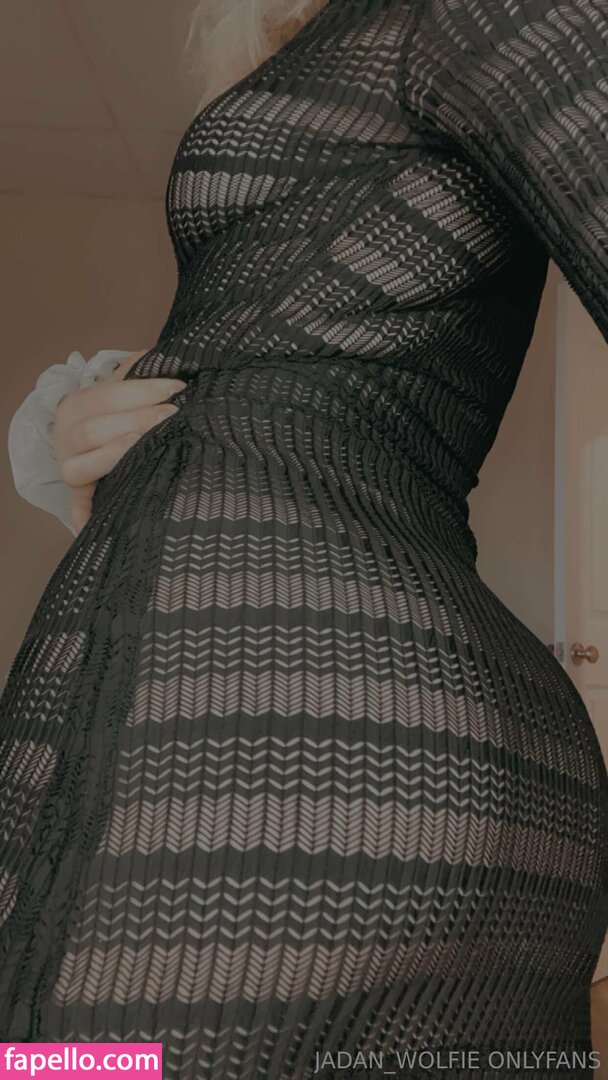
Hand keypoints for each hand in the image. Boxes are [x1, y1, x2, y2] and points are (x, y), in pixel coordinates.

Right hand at [52, 350, 185, 533]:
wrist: (84, 440)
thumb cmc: (115, 414)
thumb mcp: (122, 388)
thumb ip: (140, 372)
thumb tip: (171, 356)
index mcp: (77, 406)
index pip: (108, 395)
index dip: (143, 390)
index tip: (177, 388)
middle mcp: (66, 437)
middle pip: (96, 429)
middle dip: (138, 421)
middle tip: (175, 415)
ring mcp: (70, 467)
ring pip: (84, 465)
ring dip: (119, 454)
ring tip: (155, 444)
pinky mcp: (78, 495)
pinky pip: (79, 507)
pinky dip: (84, 516)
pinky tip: (97, 523)